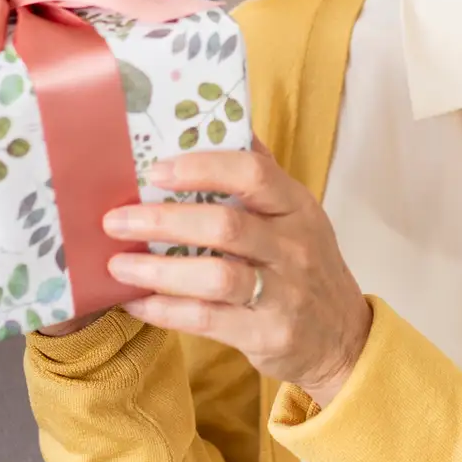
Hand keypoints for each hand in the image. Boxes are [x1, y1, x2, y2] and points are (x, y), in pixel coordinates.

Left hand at [94, 146, 370, 407]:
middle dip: (164, 220)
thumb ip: (262, 175)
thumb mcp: (298, 216)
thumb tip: (224, 122)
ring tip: (118, 264)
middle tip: (116, 219)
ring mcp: (283, 293)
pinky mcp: (267, 334)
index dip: (202, 168)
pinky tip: (136, 301)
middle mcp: (294, 246)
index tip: (156, 171)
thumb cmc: (307, 266)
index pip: (253, 174)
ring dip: (159, 269)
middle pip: (226, 226)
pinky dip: (165, 310)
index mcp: (297, 207)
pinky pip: (207, 320)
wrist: (344, 338)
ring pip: (215, 276)